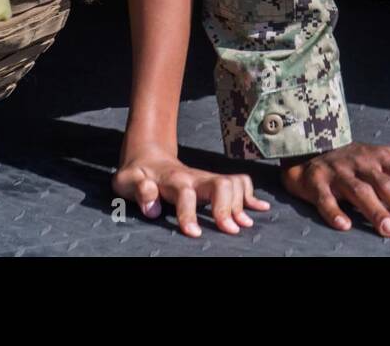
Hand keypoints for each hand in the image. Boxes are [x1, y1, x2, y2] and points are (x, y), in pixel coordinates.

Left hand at [113, 147, 269, 237]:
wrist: (149, 157)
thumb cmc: (137, 174)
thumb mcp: (127, 180)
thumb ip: (139, 190)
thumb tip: (152, 209)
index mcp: (173, 180)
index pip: (184, 194)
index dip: (189, 213)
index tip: (194, 234)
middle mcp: (195, 177)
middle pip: (220, 184)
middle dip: (227, 207)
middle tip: (231, 230)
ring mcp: (208, 178)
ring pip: (234, 183)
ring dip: (242, 203)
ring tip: (245, 224)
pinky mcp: (215, 181)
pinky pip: (240, 183)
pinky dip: (252, 196)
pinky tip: (261, 209)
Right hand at [280, 142, 389, 236]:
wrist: (311, 149)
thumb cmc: (358, 161)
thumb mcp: (388, 161)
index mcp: (383, 157)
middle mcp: (363, 162)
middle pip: (388, 185)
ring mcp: (339, 172)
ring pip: (359, 191)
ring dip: (376, 211)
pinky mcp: (316, 182)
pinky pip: (325, 198)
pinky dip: (334, 211)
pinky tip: (344, 225)